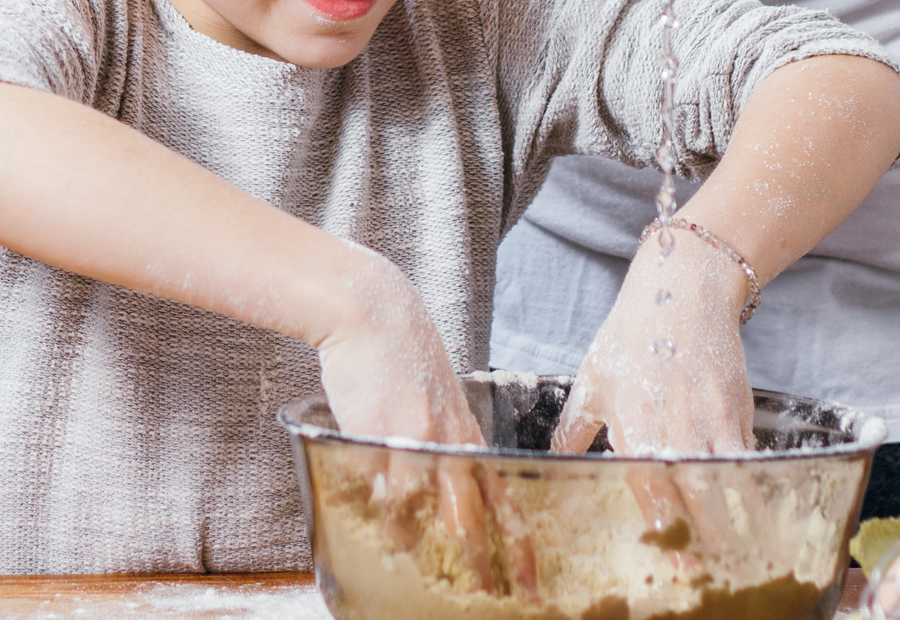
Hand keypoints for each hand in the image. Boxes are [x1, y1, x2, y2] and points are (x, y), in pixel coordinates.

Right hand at [315, 252, 535, 597]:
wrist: (371, 308)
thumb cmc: (400, 354)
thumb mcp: (436, 400)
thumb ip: (444, 440)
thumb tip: (443, 485)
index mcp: (467, 434)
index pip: (504, 497)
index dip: (517, 542)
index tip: (530, 581)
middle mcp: (450, 438)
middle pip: (474, 512)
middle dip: (484, 561)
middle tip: (496, 597)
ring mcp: (417, 434)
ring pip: (426, 506)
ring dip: (417, 541)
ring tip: (411, 567)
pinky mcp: (380, 428)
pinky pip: (379, 484)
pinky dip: (376, 509)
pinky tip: (369, 525)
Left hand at [553, 224, 757, 559]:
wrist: (684, 291)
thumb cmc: (631, 335)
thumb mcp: (592, 380)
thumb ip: (574, 428)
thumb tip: (555, 459)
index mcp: (635, 425)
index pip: (652, 493)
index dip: (664, 532)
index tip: (672, 565)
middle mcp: (677, 428)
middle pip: (699, 500)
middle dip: (705, 541)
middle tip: (704, 572)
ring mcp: (713, 421)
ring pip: (730, 486)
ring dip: (735, 524)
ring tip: (736, 555)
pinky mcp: (740, 412)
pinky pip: (748, 462)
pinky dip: (751, 489)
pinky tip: (752, 513)